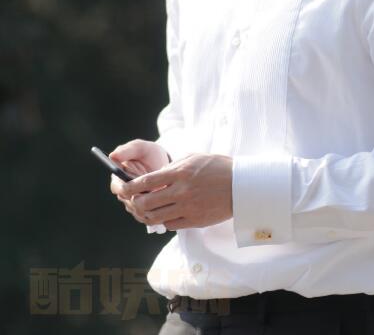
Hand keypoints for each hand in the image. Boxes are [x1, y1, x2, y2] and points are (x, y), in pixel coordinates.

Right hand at [109, 139, 169, 224]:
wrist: (165, 163)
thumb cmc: (149, 153)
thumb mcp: (139, 148)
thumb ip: (127, 150)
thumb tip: (112, 156)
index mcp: (118, 178)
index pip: (117, 188)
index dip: (126, 188)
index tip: (138, 185)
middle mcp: (124, 193)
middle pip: (128, 201)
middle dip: (140, 198)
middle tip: (153, 192)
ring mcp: (134, 202)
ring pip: (138, 211)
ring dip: (148, 206)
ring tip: (161, 196)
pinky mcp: (145, 210)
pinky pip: (147, 216)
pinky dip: (155, 212)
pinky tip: (165, 204)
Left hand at [117, 153, 233, 230]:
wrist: (240, 185)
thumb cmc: (217, 167)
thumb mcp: (193, 158)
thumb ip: (172, 167)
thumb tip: (155, 177)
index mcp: (180, 173)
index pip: (146, 182)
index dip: (130, 186)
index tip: (123, 187)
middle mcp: (181, 191)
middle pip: (146, 203)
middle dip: (135, 203)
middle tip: (134, 201)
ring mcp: (187, 208)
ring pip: (155, 217)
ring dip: (146, 214)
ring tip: (146, 210)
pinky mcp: (194, 221)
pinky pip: (170, 225)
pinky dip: (163, 221)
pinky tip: (165, 214)